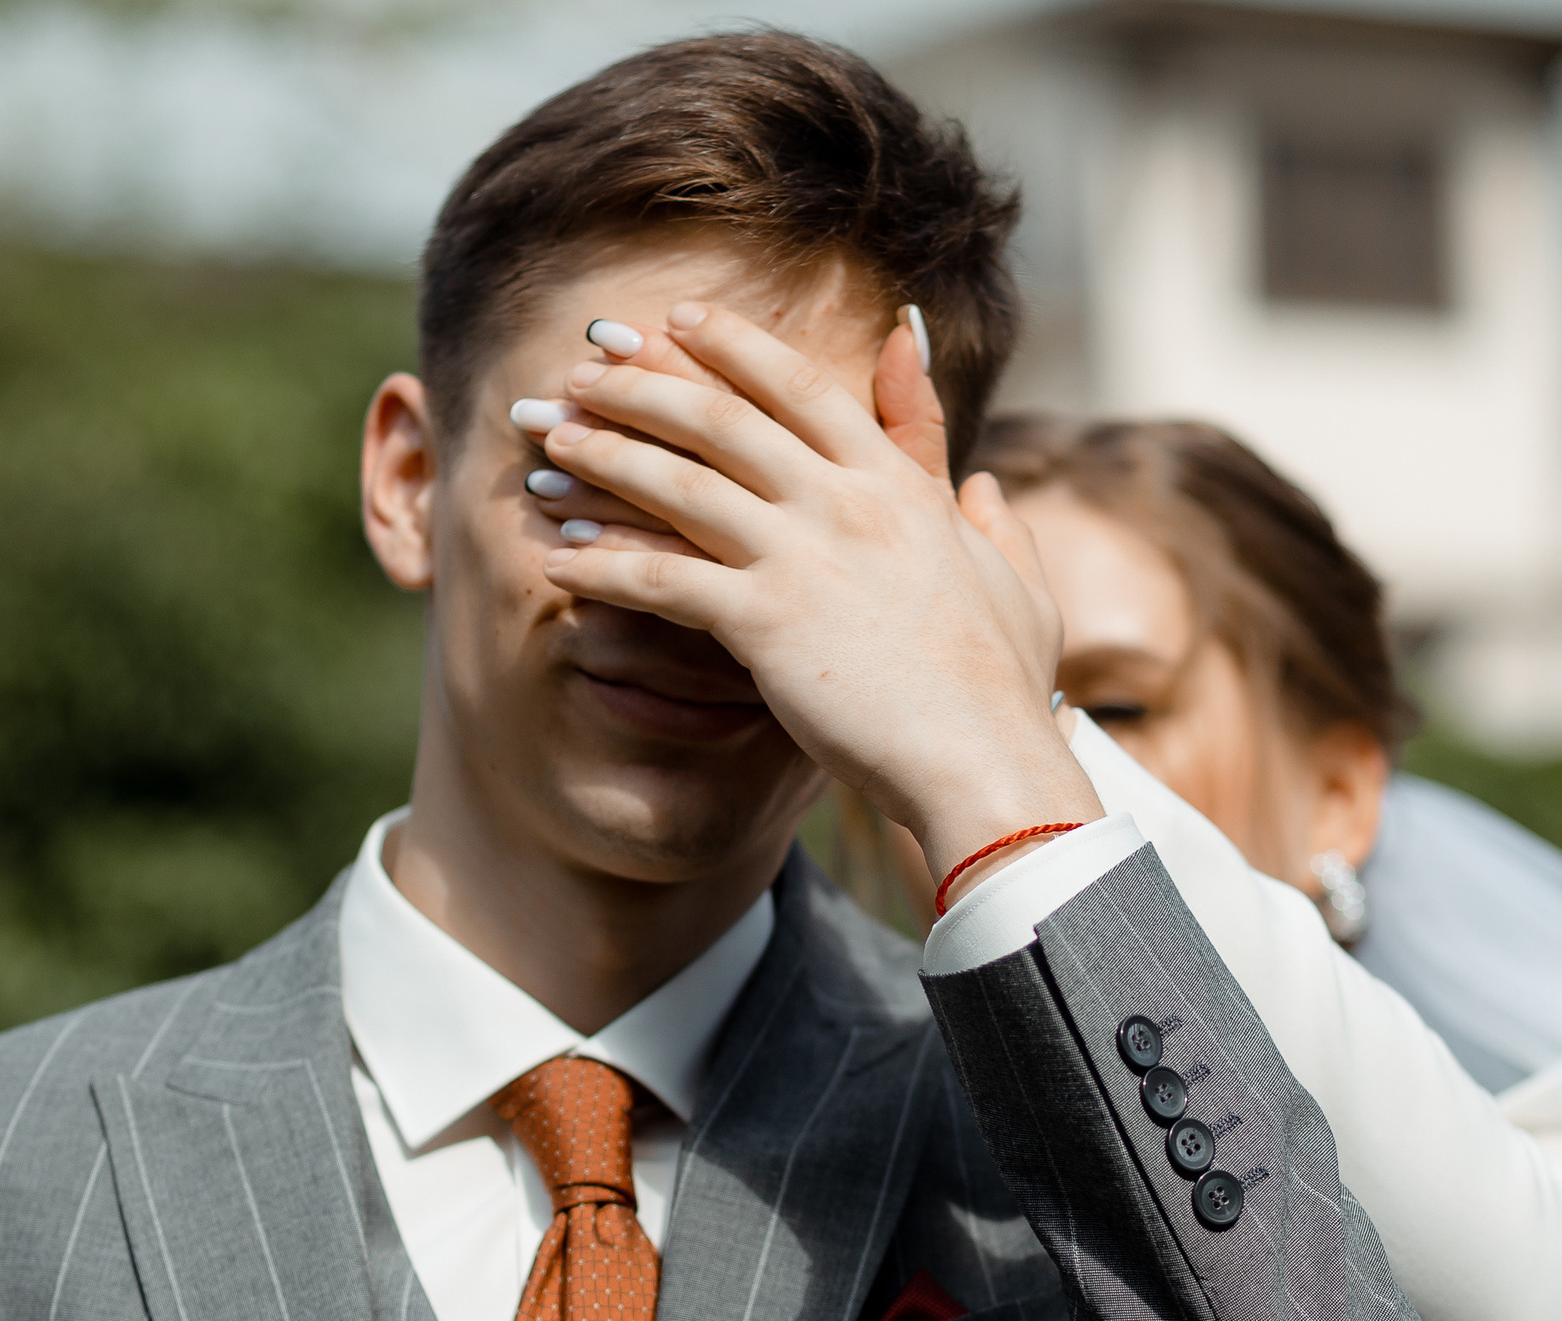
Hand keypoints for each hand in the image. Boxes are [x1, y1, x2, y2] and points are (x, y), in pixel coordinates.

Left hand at [527, 303, 1102, 889]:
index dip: (733, 348)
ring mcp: (804, 555)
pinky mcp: (766, 620)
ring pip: (682, 483)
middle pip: (724, 417)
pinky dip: (605, 564)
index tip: (677, 321)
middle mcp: (846, 502)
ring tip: (549, 445)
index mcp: (901, 485)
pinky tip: (558, 560)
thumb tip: (984, 483)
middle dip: (643, 385)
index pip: (802, 388)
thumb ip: (991, 520)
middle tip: (583, 368)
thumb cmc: (1002, 687)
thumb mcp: (1012, 580)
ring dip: (607, 457)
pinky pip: (663, 578)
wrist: (983, 758)